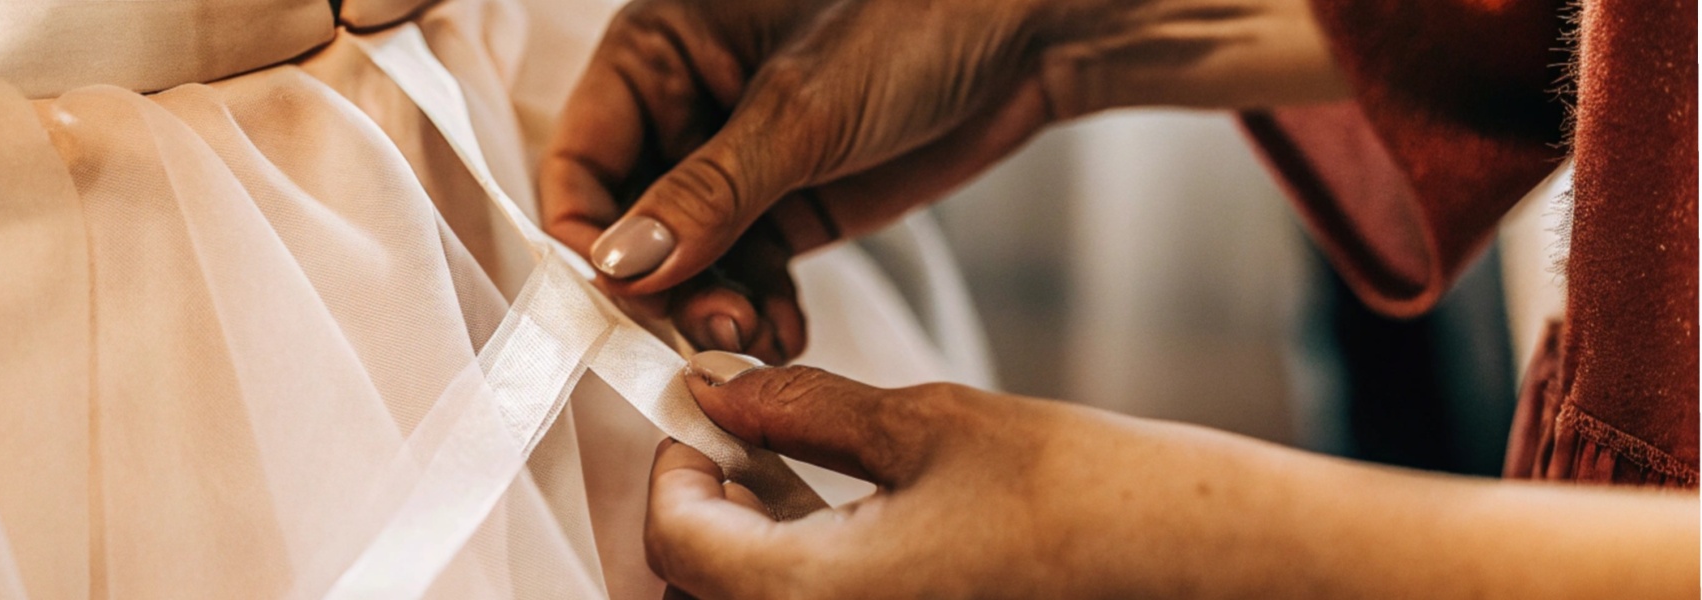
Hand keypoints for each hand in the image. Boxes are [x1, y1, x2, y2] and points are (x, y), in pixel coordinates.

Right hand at [540, 0, 1066, 361]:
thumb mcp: (800, 109)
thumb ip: (706, 195)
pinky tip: (783, 333)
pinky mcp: (794, 202)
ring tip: (753, 337)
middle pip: (632, 222)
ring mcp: (742, 161)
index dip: (588, 234)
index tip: (618, 297)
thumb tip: (621, 264)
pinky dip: (760, 309)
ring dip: (713, 308)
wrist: (1034, 31)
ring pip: (691, 259)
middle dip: (664, 286)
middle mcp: (689, 105)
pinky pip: (749, 271)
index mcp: (660, 48)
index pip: (582, 157)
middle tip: (708, 332)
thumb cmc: (918, 16)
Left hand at [645, 352, 1700, 598]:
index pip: (675, 542)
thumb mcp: (935, 423)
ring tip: (802, 478)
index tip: (699, 420)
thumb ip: (809, 412)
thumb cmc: (1096, 497)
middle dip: (704, 519)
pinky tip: (859, 525)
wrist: (1219, 569)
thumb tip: (729, 393)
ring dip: (755, 554)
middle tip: (743, 448)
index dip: (672, 469)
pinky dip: (816, 580)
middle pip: (703, 595)